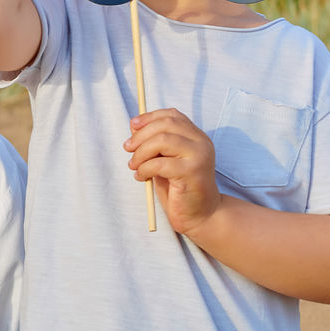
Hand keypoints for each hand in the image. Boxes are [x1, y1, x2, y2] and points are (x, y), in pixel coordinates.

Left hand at [124, 107, 221, 235]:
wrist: (201, 215)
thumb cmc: (179, 187)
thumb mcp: (164, 159)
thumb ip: (154, 142)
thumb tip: (134, 126)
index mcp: (196, 136)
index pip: (173, 115)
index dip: (150, 117)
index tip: (132, 126)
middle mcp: (201, 143)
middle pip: (165, 125)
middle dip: (141, 135)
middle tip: (128, 148)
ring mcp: (199, 156)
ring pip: (162, 141)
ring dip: (141, 153)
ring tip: (134, 166)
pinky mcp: (192, 173)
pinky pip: (159, 164)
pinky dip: (144, 169)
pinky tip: (142, 177)